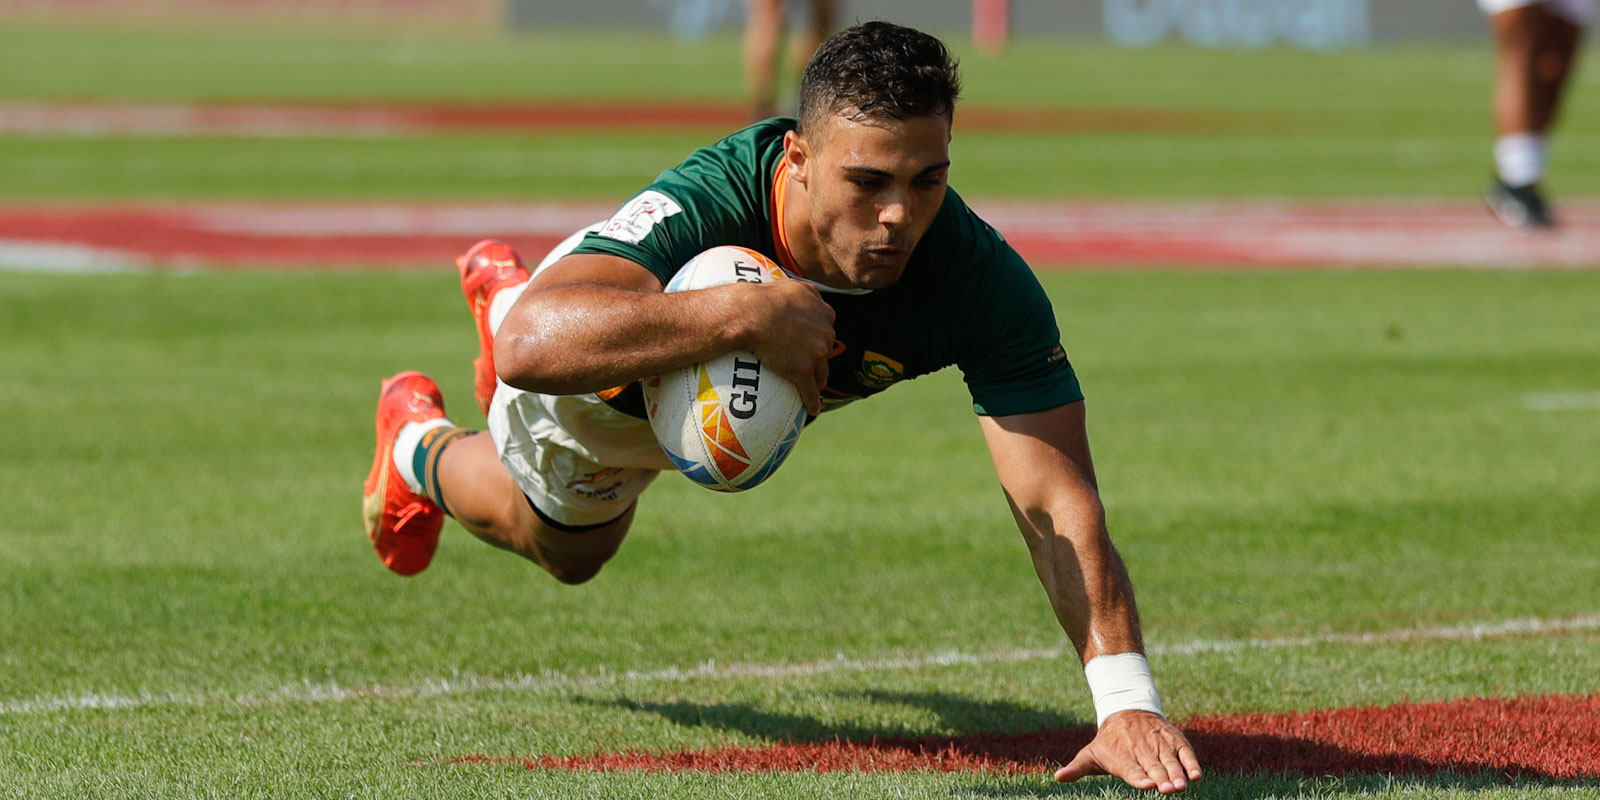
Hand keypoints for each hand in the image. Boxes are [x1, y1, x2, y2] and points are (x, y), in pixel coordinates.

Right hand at [732, 279, 834, 414]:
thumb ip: (805, 291)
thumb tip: (809, 291)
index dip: (819, 334)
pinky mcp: (802, 370)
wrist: (752, 314)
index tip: (813, 340)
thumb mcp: (792, 285)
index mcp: (823, 312)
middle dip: (820, 356)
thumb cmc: (765, 297)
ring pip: (822, 372)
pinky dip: (813, 402)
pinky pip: (810, 390)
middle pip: (826, 348)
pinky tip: (813, 410)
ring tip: (815, 387)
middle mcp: (825, 332)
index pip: (826, 326)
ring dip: (820, 380)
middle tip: (810, 363)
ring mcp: (815, 352)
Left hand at [1054, 710, 1201, 793]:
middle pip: (1153, 767)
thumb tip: (1057, 777)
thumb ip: (1077, 768)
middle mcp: (1142, 751)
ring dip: (1177, 773)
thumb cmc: (1108, 742)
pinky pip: (1185, 752)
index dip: (1138, 778)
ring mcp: (1160, 745)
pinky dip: (1191, 763)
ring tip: (1182, 785)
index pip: (1131, 770)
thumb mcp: (1090, 753)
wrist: (1128, 711)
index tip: (1145, 785)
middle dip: (1161, 778)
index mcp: (1122, 757)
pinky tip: (1197, 775)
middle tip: (1168, 789)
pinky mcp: (1174, 741)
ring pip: (1170, 761)